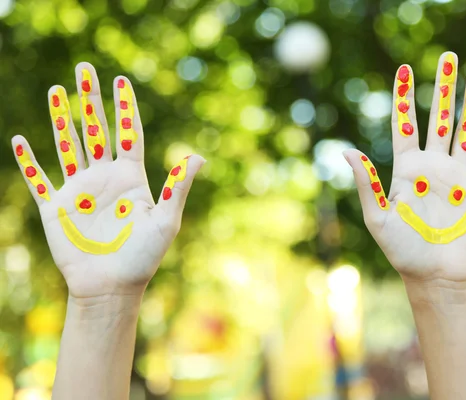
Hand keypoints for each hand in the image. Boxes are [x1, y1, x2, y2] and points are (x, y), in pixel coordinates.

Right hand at [12, 62, 204, 298]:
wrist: (112, 286)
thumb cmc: (143, 256)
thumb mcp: (166, 220)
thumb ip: (177, 187)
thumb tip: (199, 156)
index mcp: (131, 178)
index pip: (128, 134)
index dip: (125, 108)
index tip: (121, 81)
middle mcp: (104, 178)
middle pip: (96, 130)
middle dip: (91, 99)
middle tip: (86, 69)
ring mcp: (78, 190)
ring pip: (67, 145)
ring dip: (62, 119)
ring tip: (58, 91)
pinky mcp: (54, 207)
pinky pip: (38, 178)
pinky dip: (28, 161)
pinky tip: (20, 139)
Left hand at [344, 52, 465, 282]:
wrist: (432, 275)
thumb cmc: (401, 249)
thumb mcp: (377, 215)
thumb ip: (366, 182)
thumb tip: (345, 150)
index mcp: (407, 169)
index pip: (405, 125)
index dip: (403, 97)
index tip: (403, 69)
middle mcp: (433, 167)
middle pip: (439, 119)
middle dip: (443, 88)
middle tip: (448, 57)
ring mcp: (459, 177)